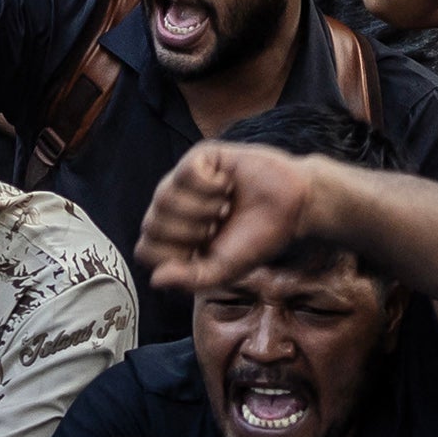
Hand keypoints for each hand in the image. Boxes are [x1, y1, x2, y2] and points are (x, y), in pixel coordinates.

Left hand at [137, 141, 323, 292]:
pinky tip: (226, 185)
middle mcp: (173, 207)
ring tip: (224, 205)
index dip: (175, 255)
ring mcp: (183, 180)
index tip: (205, 251)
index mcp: (174, 236)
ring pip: (164, 197)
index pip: (145, 250)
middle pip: (151, 225)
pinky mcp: (201, 157)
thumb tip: (156, 280)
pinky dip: (210, 186)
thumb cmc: (257, 239)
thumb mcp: (224, 270)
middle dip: (191, 232)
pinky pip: (185, 173)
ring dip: (202, 209)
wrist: (292, 209)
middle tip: (218, 225)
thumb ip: (190, 279)